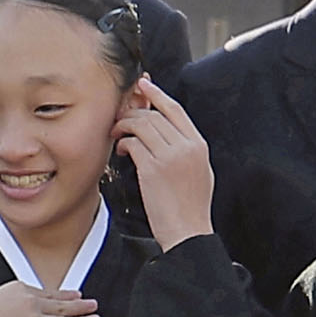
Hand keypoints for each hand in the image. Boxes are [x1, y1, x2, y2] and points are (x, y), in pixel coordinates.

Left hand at [116, 77, 214, 245]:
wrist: (188, 231)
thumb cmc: (189, 206)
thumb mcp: (198, 170)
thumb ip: (185, 149)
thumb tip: (166, 134)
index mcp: (198, 144)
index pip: (175, 110)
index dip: (157, 94)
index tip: (143, 85)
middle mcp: (186, 146)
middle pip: (155, 115)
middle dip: (134, 112)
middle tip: (120, 117)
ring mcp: (170, 156)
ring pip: (142, 126)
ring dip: (125, 127)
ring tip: (118, 134)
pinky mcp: (153, 169)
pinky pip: (133, 144)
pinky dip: (123, 143)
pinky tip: (121, 151)